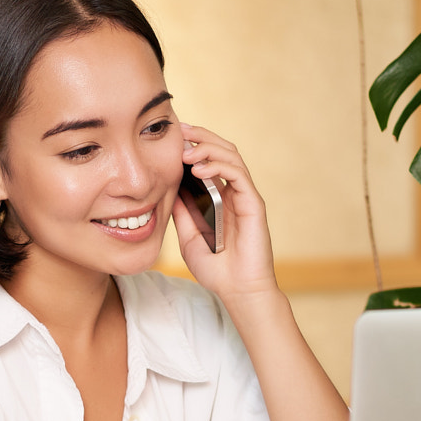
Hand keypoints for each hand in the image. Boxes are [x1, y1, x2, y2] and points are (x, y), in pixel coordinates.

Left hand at [170, 124, 277, 304]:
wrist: (237, 290)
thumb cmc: (216, 268)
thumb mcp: (188, 234)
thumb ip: (182, 210)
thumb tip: (167, 185)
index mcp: (220, 196)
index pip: (208, 160)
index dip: (192, 144)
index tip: (171, 137)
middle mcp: (234, 192)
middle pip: (221, 150)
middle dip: (200, 136)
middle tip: (180, 130)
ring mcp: (245, 196)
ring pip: (231, 156)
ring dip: (207, 148)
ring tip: (186, 151)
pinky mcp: (253, 203)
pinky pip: (238, 174)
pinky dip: (218, 166)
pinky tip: (198, 170)